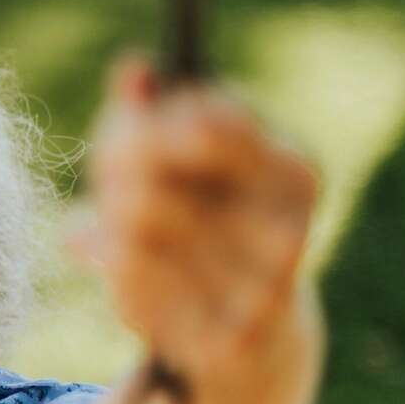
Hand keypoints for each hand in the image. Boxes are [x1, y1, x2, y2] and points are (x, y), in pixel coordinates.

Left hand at [77, 57, 321, 384]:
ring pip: (133, 227)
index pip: (206, 118)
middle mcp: (291, 227)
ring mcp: (261, 288)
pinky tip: (124, 270)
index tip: (131, 129)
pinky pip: (128, 282)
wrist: (252, 330)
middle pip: (153, 174)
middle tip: (110, 185)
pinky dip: (112, 269)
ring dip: (109, 223)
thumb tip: (134, 67)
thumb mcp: (180, 158)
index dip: (146, 123)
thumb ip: (150, 110)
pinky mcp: (223, 336)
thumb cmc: (203, 218)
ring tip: (116, 229)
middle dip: (115, 174)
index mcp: (295, 168)